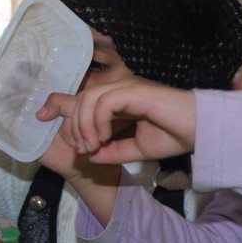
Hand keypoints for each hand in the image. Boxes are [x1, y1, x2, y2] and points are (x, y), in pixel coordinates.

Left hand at [36, 78, 196, 163]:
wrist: (201, 131)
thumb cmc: (176, 136)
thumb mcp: (137, 149)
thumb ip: (113, 150)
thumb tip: (89, 155)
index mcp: (120, 101)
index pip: (82, 98)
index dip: (58, 104)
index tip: (40, 117)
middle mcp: (120, 89)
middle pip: (79, 99)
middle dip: (71, 125)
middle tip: (81, 150)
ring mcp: (127, 87)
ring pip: (87, 99)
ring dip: (83, 126)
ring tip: (91, 147)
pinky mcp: (134, 91)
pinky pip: (103, 103)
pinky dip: (96, 122)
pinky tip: (102, 138)